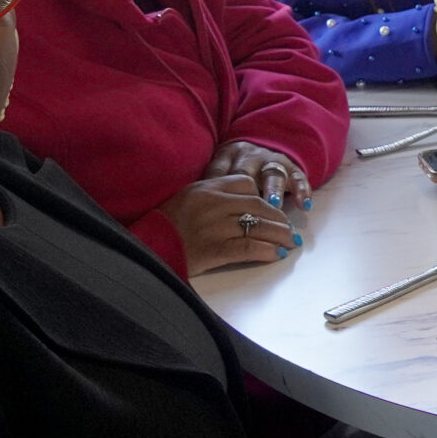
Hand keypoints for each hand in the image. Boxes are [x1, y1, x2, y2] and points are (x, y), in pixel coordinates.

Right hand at [159, 174, 298, 273]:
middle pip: (257, 204)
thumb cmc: (165, 225)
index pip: (245, 183)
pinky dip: (266, 251)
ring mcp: (214, 227)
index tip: (270, 207)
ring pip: (258, 225)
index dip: (262, 195)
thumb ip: (213, 195)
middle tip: (288, 227)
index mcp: (206, 188)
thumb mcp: (187, 198)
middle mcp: (213, 204)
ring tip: (289, 241)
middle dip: (278, 217)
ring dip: (279, 234)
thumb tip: (242, 203)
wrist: (146, 248)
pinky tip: (276, 254)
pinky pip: (248, 247)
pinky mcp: (214, 250)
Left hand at [207, 139, 307, 209]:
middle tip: (245, 208)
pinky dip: (302, 191)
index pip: (220, 169)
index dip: (216, 186)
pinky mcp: (292, 168)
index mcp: (228, 154)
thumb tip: (191, 209)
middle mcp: (250, 156)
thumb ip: (209, 185)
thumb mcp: (219, 171)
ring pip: (272, 174)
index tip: (212, 205)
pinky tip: (304, 205)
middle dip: (246, 189)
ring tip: (273, 205)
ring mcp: (272, 161)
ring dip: (273, 189)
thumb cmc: (234, 170)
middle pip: (247, 172)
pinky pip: (298, 178)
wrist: (261, 149)